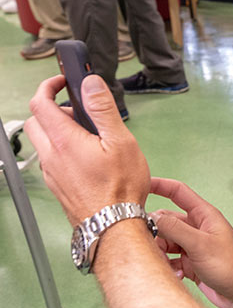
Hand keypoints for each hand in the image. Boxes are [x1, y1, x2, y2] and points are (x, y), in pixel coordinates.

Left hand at [25, 75, 149, 224]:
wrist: (113, 226)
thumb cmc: (120, 189)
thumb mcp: (121, 141)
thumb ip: (103, 109)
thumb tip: (91, 84)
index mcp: (63, 140)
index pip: (40, 102)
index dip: (49, 85)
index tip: (63, 81)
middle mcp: (51, 156)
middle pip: (36, 121)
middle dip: (53, 109)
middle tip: (79, 111)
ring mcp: (51, 173)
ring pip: (43, 142)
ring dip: (59, 131)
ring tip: (89, 137)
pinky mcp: (57, 186)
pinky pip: (51, 160)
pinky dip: (63, 151)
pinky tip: (88, 158)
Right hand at [149, 177, 232, 307]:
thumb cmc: (232, 266)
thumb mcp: (201, 245)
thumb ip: (175, 229)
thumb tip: (152, 216)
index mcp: (203, 215)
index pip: (178, 192)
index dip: (159, 185)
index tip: (140, 185)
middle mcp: (197, 228)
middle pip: (165, 220)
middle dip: (154, 230)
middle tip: (147, 243)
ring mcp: (192, 246)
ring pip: (164, 242)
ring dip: (160, 252)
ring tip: (164, 263)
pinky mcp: (189, 263)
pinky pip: (169, 260)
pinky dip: (168, 266)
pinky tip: (177, 275)